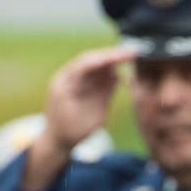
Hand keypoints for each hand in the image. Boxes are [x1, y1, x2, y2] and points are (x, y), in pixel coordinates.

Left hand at [24, 46, 133, 190]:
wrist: (58, 138)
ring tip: (131, 56)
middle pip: (91, 59)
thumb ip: (103, 97)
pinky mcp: (83, 83)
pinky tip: (123, 70)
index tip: (122, 55)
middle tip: (132, 51)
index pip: (85, 65)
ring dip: (112, 59)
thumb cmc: (72, 131)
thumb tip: (117, 76)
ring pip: (94, 64)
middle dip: (112, 55)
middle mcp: (68, 77)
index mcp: (64, 84)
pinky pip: (97, 72)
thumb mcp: (90, 119)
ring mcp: (75, 79)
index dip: (105, 58)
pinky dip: (110, 70)